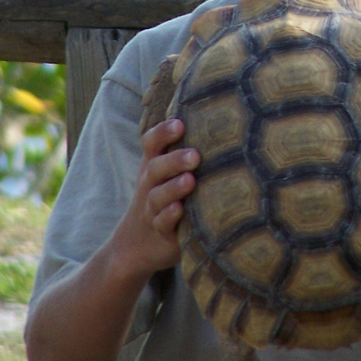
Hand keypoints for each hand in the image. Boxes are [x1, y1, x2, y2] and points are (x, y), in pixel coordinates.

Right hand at [120, 118, 199, 276]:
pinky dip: (169, 216)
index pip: (151, 143)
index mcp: (153, 164)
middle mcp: (150, 183)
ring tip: (190, 181)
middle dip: (175, 160)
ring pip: (158, 196)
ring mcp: (152, 208)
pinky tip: (180, 210)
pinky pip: (162, 223)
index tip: (180, 124)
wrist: (138, 242)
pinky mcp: (160, 231)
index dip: (162, 133)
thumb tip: (222, 118)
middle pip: (156, 168)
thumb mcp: (167, 171)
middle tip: (195, 155)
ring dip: (174, 188)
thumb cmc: (165, 194)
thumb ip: (185, 149)